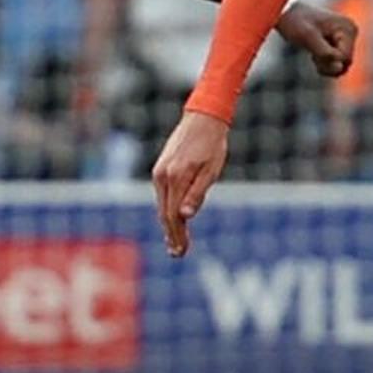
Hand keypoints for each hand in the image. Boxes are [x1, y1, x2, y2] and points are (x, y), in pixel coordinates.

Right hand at [152, 108, 230, 257]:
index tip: (181, 251)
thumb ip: (197, 194)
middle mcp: (163, 176)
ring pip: (162, 205)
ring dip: (168, 225)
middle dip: (172, 235)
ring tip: (175, 243)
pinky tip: (173, 219)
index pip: (173, 216)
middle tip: (178, 253)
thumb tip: (185, 216)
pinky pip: (162, 195)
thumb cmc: (212, 145)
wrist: (202, 118)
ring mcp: (159, 172)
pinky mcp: (160, 168)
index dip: (177, 235)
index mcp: (176, 178)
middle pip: (164, 214)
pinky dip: (166, 210)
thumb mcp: (211, 171)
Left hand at [275, 1, 358, 80]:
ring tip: (313, 55)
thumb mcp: (307, 37)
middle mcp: (350, 31)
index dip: (329, 61)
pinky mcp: (340, 43)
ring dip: (326, 65)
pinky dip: (325, 64)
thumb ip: (325, 53)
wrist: (287, 12)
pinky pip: (337, 62)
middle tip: (313, 57)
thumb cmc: (295, 21)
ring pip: (342, 64)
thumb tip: (339, 67)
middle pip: (346, 62)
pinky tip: (315, 55)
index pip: (345, 57)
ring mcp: (346, 37)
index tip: (313, 55)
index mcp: (347, 28)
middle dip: (328, 64)